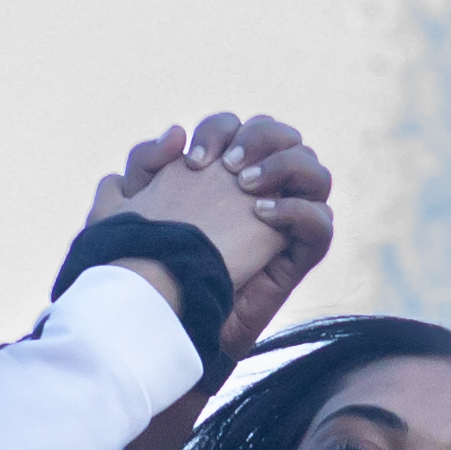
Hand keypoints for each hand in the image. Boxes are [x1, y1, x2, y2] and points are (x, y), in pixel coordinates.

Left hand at [85, 113, 329, 354]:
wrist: (163, 322)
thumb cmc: (145, 267)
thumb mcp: (129, 208)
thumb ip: (145, 165)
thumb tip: (176, 133)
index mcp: (223, 176)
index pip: (240, 127)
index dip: (219, 130)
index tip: (191, 158)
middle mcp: (259, 193)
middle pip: (284, 137)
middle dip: (260, 139)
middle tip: (229, 167)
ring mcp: (284, 224)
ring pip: (314, 172)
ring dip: (287, 166)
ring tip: (249, 188)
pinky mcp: (297, 258)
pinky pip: (321, 223)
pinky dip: (301, 211)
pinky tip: (265, 216)